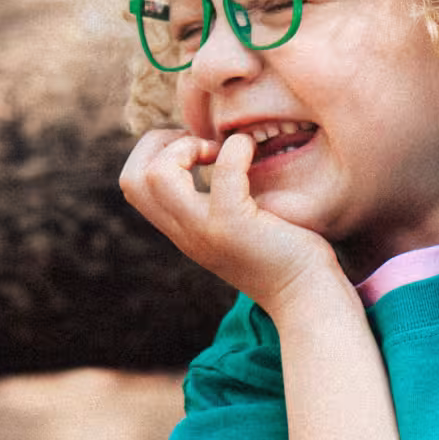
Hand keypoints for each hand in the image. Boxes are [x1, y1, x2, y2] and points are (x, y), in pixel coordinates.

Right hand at [120, 129, 340, 312]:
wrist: (306, 296)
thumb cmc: (286, 254)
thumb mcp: (236, 226)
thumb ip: (216, 202)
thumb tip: (221, 157)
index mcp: (182, 229)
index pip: (133, 184)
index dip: (156, 152)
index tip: (198, 148)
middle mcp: (185, 232)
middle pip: (132, 179)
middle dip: (159, 144)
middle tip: (203, 145)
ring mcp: (206, 230)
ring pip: (156, 176)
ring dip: (184, 147)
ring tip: (218, 150)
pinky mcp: (236, 226)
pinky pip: (223, 175)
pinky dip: (235, 150)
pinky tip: (252, 150)